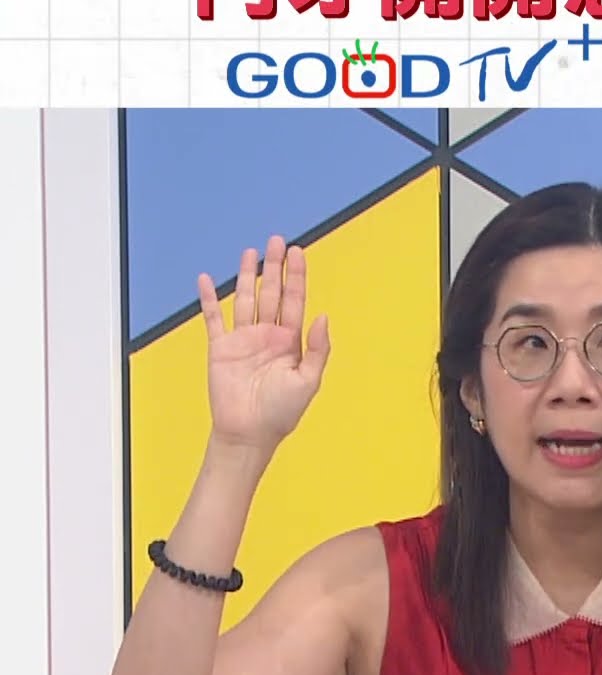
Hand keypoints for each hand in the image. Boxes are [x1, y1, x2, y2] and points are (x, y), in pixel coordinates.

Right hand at [197, 236, 330, 449]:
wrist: (248, 434)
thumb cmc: (281, 414)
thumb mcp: (308, 382)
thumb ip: (317, 350)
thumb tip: (322, 316)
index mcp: (290, 343)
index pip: (294, 301)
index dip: (296, 276)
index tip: (297, 252)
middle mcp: (267, 337)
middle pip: (271, 293)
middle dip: (274, 267)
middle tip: (277, 241)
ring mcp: (243, 340)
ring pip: (245, 299)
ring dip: (246, 276)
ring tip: (250, 251)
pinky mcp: (220, 348)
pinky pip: (213, 319)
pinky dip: (208, 300)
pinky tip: (205, 279)